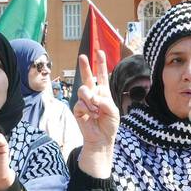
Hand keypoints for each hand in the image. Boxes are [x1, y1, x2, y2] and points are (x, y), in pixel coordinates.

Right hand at [73, 52, 117, 178]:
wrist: (101, 138)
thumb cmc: (109, 125)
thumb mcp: (113, 111)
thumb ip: (104, 101)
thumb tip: (91, 96)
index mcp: (104, 92)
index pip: (102, 76)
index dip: (101, 64)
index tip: (99, 52)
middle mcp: (93, 94)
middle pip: (88, 77)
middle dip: (85, 66)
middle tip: (82, 56)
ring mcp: (84, 101)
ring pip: (83, 90)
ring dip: (90, 100)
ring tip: (95, 110)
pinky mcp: (78, 109)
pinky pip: (80, 104)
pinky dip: (87, 110)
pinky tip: (91, 116)